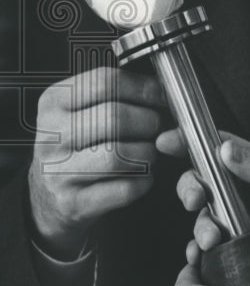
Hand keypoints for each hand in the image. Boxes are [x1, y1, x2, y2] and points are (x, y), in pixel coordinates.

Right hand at [28, 66, 166, 257]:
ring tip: (149, 152)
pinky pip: (124, 189)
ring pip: (119, 156)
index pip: (105, 82)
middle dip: (149, 122)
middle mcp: (51, 136)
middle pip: (115, 118)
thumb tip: (167, 90)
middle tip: (157, 128)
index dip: (144, 88)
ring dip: (147, 153)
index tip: (162, 97)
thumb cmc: (79, 143)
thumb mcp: (85, 110)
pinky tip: (143, 177)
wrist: (47, 196)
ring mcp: (57, 172)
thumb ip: (119, 94)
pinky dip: (144, 182)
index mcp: (54, 102)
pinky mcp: (72, 203)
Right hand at [157, 130, 249, 285]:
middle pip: (200, 180)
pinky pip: (203, 245)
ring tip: (215, 235)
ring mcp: (234, 218)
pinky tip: (204, 254)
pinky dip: (197, 250)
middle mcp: (240, 191)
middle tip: (196, 197)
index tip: (169, 140)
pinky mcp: (230, 246)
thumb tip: (227, 149)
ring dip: (200, 225)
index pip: (219, 146)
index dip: (191, 140)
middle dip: (190, 188)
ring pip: (200, 215)